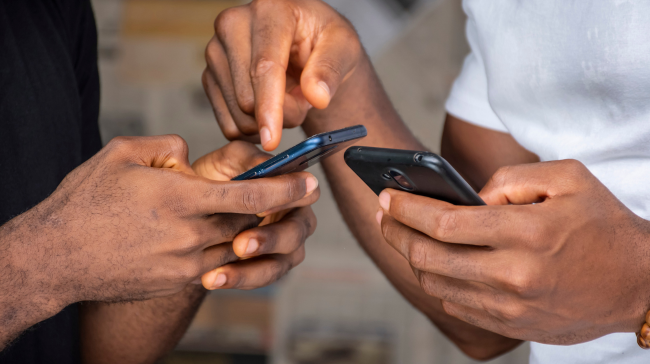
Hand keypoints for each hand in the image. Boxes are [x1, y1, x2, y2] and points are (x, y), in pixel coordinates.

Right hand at [11, 135, 317, 307]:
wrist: (55, 257)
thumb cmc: (85, 201)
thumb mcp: (123, 154)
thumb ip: (167, 146)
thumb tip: (191, 155)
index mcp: (180, 198)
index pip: (250, 196)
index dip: (286, 189)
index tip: (310, 182)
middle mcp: (189, 234)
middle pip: (251, 222)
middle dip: (277, 208)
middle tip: (296, 193)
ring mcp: (184, 263)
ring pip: (237, 243)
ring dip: (252, 228)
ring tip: (254, 213)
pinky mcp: (176, 280)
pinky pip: (215, 262)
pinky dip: (226, 247)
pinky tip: (218, 233)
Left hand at [192, 141, 318, 289]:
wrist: (186, 213)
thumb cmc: (213, 180)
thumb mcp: (227, 161)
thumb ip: (247, 159)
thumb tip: (265, 164)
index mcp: (292, 189)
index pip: (308, 192)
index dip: (291, 198)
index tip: (264, 206)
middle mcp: (295, 219)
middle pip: (297, 233)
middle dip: (270, 239)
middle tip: (240, 244)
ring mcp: (284, 248)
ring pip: (280, 263)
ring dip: (251, 269)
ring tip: (218, 272)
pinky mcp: (267, 269)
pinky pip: (260, 279)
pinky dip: (237, 279)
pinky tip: (213, 279)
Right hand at [203, 0, 362, 149]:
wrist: (306, 44)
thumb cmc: (323, 41)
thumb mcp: (343, 48)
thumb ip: (331, 69)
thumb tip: (317, 95)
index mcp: (269, 10)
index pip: (264, 67)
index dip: (269, 107)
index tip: (273, 139)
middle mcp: (233, 24)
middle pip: (247, 95)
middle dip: (279, 116)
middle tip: (302, 104)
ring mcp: (216, 50)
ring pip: (236, 112)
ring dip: (266, 121)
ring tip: (287, 100)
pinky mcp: (210, 74)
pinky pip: (227, 121)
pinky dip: (251, 127)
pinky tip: (267, 111)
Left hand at [377, 160, 649, 344]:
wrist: (638, 283)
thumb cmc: (601, 224)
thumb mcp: (568, 178)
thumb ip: (511, 178)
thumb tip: (468, 195)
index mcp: (527, 233)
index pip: (443, 222)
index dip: (405, 208)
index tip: (386, 196)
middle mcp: (514, 275)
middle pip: (428, 257)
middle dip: (395, 232)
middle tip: (385, 214)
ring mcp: (510, 307)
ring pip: (435, 284)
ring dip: (410, 257)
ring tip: (404, 235)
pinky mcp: (511, 326)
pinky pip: (455, 305)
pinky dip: (436, 281)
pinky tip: (433, 262)